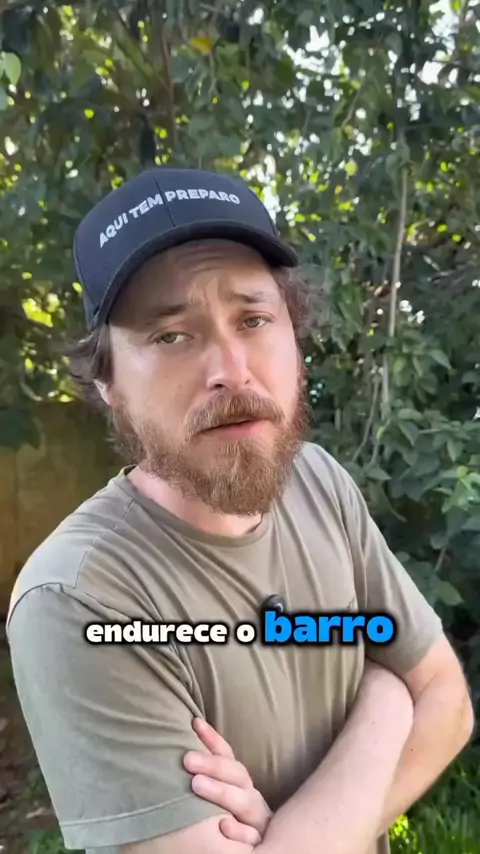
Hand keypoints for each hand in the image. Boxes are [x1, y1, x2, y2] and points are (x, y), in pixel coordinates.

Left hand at [183, 717, 271, 845]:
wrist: (261, 851)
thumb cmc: (234, 822)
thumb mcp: (224, 794)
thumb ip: (210, 774)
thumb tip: (186, 741)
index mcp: (242, 785)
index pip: (229, 757)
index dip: (213, 740)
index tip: (195, 723)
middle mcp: (252, 798)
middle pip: (238, 776)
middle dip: (213, 765)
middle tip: (187, 759)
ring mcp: (259, 821)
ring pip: (246, 803)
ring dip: (221, 792)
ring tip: (196, 784)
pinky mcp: (260, 845)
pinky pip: (253, 838)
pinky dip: (240, 833)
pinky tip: (224, 827)